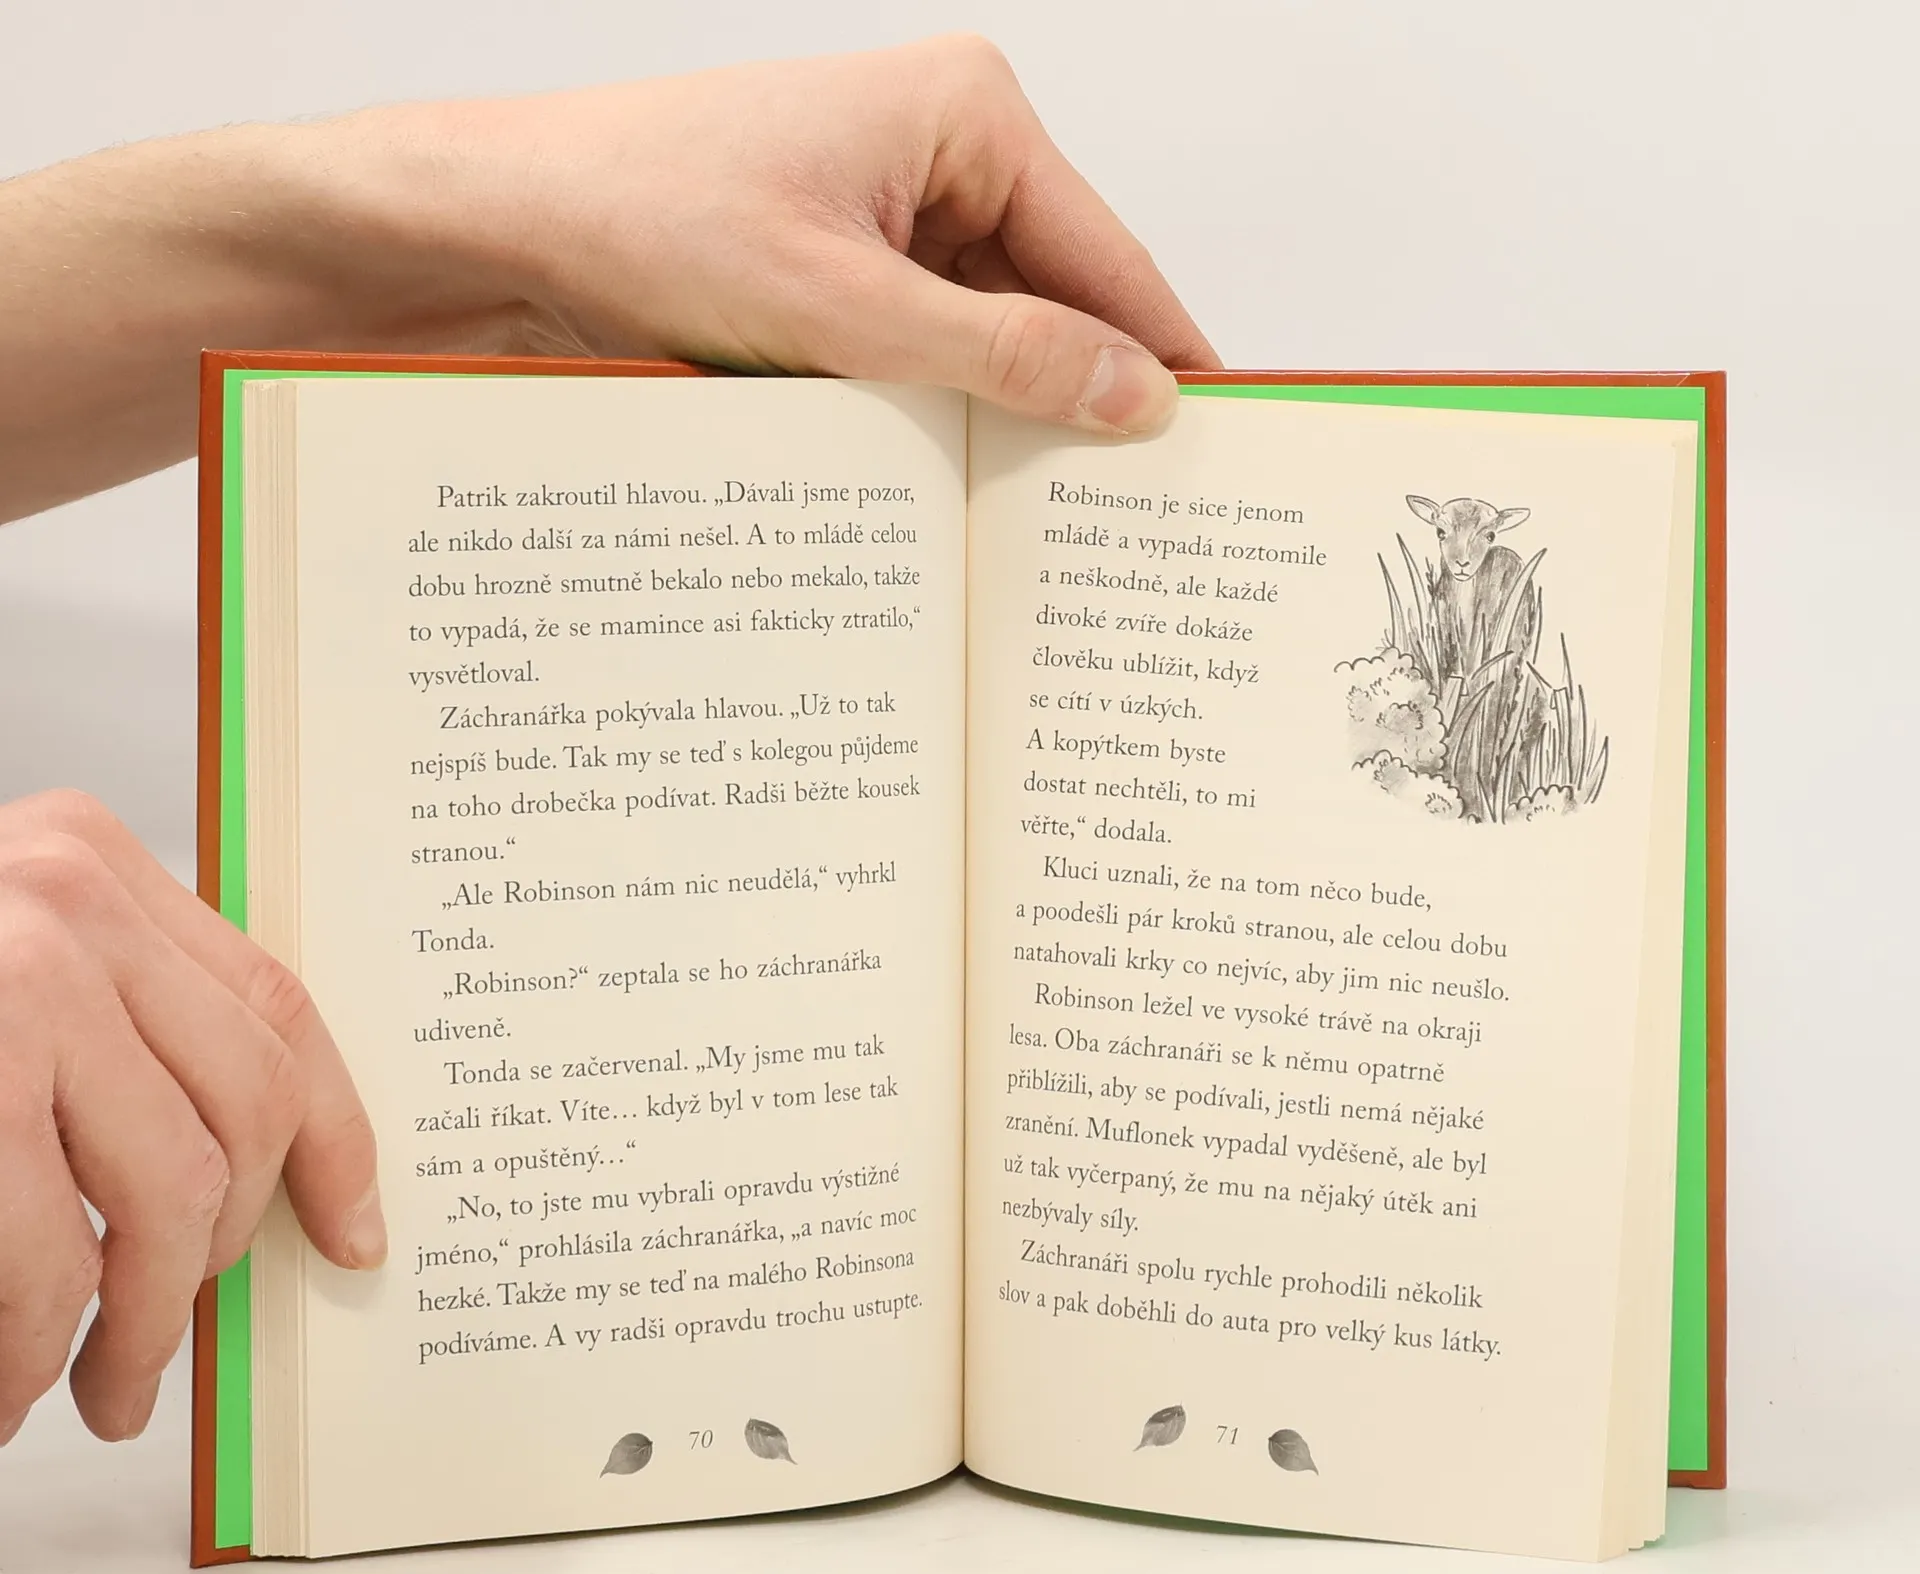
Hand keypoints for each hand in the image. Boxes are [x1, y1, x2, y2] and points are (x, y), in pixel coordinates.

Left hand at [0, 36, 1219, 517]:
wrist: (500, 228)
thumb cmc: (648, 217)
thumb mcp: (844, 307)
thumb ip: (1000, 355)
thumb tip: (1134, 397)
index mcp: (969, 116)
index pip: (1112, 261)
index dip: (1164, 365)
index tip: (1215, 460)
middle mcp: (942, 153)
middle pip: (1057, 303)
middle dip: (1079, 407)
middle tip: (1125, 527)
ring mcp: (888, 215)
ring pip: (989, 341)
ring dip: (998, 424)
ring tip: (1038, 532)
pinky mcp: (840, 270)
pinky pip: (924, 354)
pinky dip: (935, 418)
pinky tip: (947, 492)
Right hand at [0, 792, 380, 1444]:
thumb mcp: (9, 970)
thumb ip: (118, 1028)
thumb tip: (255, 1179)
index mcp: (95, 864)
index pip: (279, 1009)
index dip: (334, 1139)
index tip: (353, 1234)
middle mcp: (63, 903)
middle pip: (242, 1110)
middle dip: (223, 1255)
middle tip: (168, 1343)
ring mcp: (6, 986)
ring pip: (170, 1190)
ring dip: (144, 1321)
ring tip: (102, 1387)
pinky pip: (50, 1250)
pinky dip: (42, 1342)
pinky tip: (14, 1381)